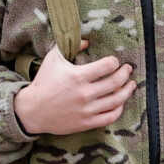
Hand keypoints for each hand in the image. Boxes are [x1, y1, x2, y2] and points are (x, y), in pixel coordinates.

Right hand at [14, 47, 135, 135]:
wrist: (32, 110)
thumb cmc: (44, 82)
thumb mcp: (53, 58)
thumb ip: (70, 46)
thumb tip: (88, 40)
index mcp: (77, 76)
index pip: (107, 66)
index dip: (114, 61)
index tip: (115, 61)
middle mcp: (84, 94)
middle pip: (116, 82)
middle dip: (125, 73)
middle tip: (128, 69)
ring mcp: (86, 110)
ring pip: (117, 100)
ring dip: (128, 90)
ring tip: (131, 84)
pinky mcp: (86, 123)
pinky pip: (110, 117)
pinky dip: (119, 109)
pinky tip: (121, 102)